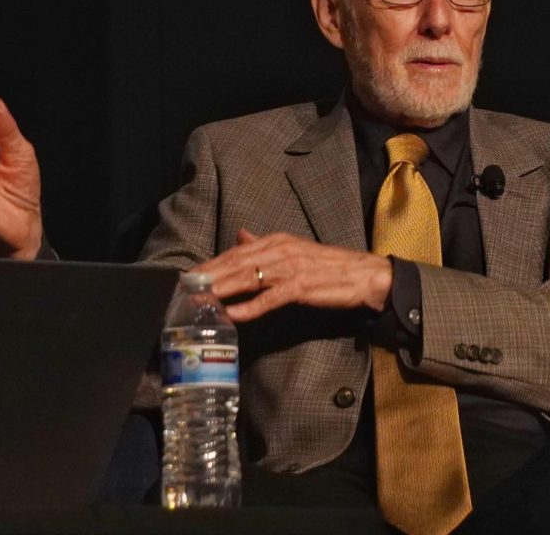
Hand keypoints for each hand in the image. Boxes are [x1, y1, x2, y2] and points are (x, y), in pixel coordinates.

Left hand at [206, 229, 392, 321]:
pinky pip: (270, 298)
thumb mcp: (294, 250)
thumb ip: (265, 246)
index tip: (189, 274)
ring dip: (222, 288)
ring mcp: (291, 268)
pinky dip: (250, 306)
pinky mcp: (302, 286)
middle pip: (237, 262)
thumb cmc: (329, 267)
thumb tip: (240, 235)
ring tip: (200, 298)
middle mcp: (281, 250)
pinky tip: (233, 314)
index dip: (212, 263)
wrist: (364, 275)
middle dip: (209, 275)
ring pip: (249, 277)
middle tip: (185, 287)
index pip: (236, 251)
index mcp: (277, 241)